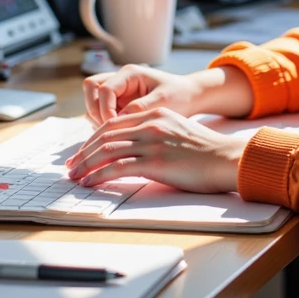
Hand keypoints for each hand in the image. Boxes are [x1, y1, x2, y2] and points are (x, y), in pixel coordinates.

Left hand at [67, 108, 246, 193]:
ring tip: (75, 176)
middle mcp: (150, 124)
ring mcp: (152, 142)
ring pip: (107, 150)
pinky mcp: (155, 161)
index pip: (114, 124)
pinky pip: (118, 167)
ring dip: (86, 164)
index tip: (82, 152)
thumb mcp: (177, 132)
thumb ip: (155, 134)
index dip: (93, 139)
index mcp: (155, 114)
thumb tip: (134, 151)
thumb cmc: (206, 152)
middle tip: (71, 166)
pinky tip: (90, 182)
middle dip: (84, 152)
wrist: (226, 158)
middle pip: (105, 135)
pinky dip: (99, 175)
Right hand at [80, 64, 215, 125]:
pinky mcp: (118, 105)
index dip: (105, 108)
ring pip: (92, 102)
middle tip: (109, 129)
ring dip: (98, 119)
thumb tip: (118, 119)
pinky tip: (119, 135)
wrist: (189, 99)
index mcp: (130, 74)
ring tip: (116, 134)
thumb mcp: (163, 101)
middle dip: (96, 111)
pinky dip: (104, 125)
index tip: (116, 126)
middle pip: (91, 89)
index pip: (104, 88)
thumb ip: (140, 108)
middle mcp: (120, 80)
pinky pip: (100, 113)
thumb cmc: (179, 96)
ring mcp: (117, 93)